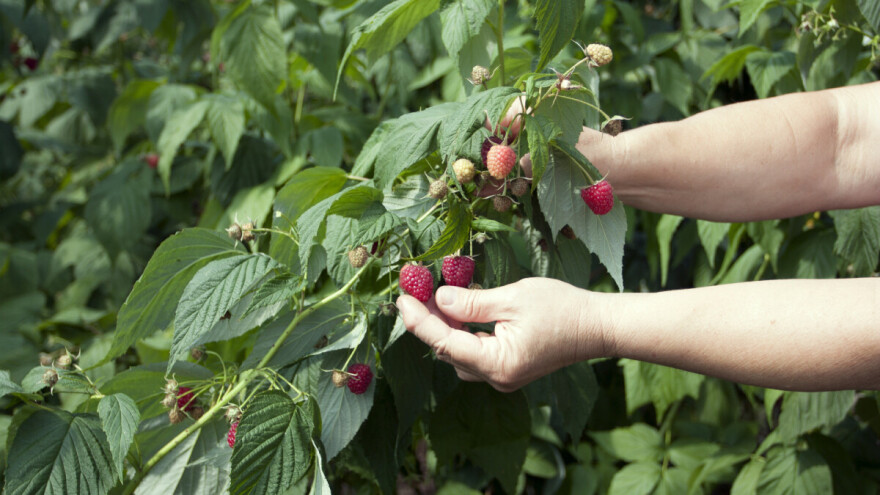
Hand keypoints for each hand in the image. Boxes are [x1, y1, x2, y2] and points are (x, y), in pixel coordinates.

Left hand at [396, 278, 607, 391]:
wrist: (597, 326)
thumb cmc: (561, 308)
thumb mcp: (512, 298)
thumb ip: (471, 302)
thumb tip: (438, 299)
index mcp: (496, 364)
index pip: (443, 343)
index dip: (418, 320)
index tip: (402, 297)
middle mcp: (496, 378)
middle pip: (447, 351)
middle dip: (429, 322)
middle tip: (417, 289)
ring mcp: (502, 377)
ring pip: (458, 355)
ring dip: (445, 328)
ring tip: (437, 296)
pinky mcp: (508, 369)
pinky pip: (474, 354)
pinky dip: (463, 333)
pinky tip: (459, 310)